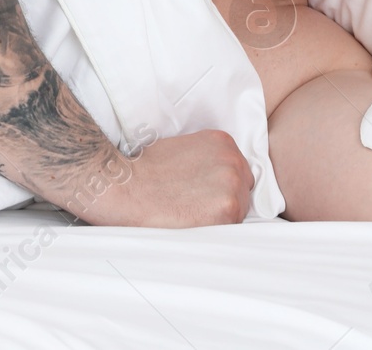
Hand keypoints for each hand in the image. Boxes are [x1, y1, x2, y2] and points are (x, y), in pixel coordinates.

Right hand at [78, 129, 252, 227]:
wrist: (127, 187)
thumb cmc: (146, 170)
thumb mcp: (183, 148)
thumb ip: (206, 159)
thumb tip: (213, 177)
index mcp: (222, 141)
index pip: (237, 169)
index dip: (221, 185)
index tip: (204, 194)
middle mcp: (233, 160)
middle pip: (243, 189)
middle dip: (225, 199)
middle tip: (196, 206)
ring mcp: (233, 184)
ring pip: (240, 209)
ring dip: (222, 217)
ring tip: (192, 216)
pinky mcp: (228, 210)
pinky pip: (233, 227)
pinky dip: (217, 230)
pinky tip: (194, 225)